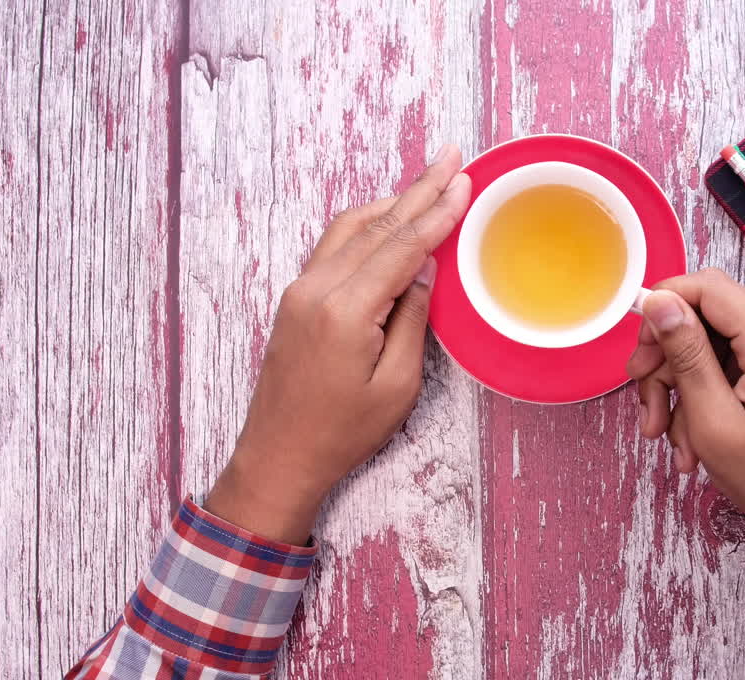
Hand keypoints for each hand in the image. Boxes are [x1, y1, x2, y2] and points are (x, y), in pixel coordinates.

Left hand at [204, 145, 471, 544]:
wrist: (278, 456)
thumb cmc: (341, 432)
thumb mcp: (396, 385)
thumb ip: (411, 321)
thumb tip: (422, 273)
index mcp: (345, 311)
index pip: (401, 247)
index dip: (438, 213)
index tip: (465, 182)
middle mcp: (316, 289)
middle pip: (377, 226)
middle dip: (419, 190)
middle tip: (451, 157)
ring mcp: (301, 291)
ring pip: (352, 228)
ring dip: (393, 203)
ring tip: (429, 182)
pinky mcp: (296, 299)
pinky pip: (336, 246)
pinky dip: (368, 225)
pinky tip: (390, 219)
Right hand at [627, 269, 744, 604]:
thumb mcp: (713, 422)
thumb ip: (687, 354)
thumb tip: (659, 301)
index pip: (709, 288)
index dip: (664, 305)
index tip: (638, 347)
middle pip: (711, 311)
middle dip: (669, 355)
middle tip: (645, 400)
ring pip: (719, 338)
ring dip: (684, 381)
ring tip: (668, 434)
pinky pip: (739, 358)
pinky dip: (710, 389)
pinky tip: (694, 435)